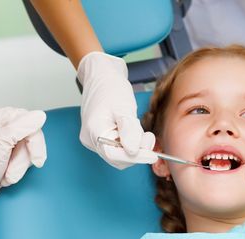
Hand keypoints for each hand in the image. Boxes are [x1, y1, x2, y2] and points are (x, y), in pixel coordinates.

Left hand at [0, 107, 46, 207]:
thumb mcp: (1, 143)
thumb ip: (22, 127)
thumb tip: (40, 116)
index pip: (30, 123)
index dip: (35, 142)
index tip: (36, 159)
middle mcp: (2, 126)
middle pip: (31, 138)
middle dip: (23, 159)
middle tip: (11, 170)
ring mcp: (5, 141)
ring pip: (29, 151)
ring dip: (19, 167)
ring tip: (6, 174)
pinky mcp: (8, 154)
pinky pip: (24, 160)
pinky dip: (18, 170)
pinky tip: (6, 174)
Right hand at [77, 52, 157, 168]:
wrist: (102, 75)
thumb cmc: (110, 87)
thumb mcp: (124, 107)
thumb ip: (129, 131)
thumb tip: (134, 152)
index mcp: (94, 131)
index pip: (114, 155)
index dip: (135, 158)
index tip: (152, 156)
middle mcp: (91, 139)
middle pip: (117, 158)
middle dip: (137, 153)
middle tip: (150, 139)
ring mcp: (95, 139)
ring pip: (119, 154)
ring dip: (135, 148)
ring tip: (144, 133)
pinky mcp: (102, 136)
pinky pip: (118, 147)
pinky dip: (130, 143)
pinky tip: (136, 132)